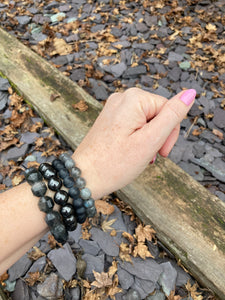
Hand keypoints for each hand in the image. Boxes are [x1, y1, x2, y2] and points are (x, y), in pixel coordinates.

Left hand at [73, 88, 195, 198]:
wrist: (84, 176)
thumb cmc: (115, 163)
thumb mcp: (150, 140)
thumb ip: (172, 115)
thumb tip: (190, 92)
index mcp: (134, 98)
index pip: (169, 109)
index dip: (169, 133)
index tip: (160, 152)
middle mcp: (122, 97)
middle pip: (157, 113)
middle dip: (158, 136)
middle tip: (149, 155)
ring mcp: (114, 107)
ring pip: (147, 120)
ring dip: (148, 139)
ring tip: (138, 155)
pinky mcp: (110, 117)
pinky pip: (134, 124)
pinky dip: (137, 138)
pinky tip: (130, 150)